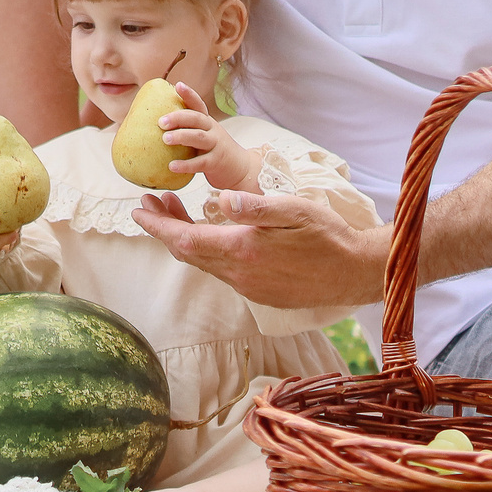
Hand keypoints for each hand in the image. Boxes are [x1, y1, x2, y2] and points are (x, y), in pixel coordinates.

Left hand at [132, 186, 388, 308]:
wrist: (354, 273)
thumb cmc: (328, 235)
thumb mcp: (294, 210)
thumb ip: (255, 206)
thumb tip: (220, 199)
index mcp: (242, 249)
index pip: (185, 238)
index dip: (157, 225)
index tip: (137, 208)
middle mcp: (238, 273)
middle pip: (186, 251)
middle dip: (164, 228)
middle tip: (149, 203)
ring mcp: (247, 286)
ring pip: (202, 262)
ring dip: (184, 238)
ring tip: (175, 211)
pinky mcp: (258, 292)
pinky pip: (220, 270)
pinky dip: (205, 250)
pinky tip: (211, 235)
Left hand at [156, 83, 264, 191]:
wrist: (240, 168)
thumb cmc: (214, 150)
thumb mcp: (204, 136)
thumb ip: (187, 130)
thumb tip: (157, 126)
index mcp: (207, 122)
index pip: (198, 105)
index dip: (189, 95)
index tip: (178, 85)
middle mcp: (213, 130)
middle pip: (197, 119)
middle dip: (178, 118)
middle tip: (161, 122)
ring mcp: (216, 145)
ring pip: (199, 137)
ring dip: (181, 136)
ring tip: (165, 139)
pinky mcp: (216, 162)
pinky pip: (200, 162)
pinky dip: (185, 164)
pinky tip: (171, 166)